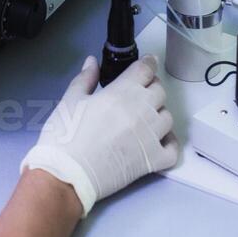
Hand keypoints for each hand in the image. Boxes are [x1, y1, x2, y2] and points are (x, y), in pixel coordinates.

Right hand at [21, 55, 178, 215]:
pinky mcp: (153, 160)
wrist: (66, 174)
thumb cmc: (64, 136)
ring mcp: (150, 137)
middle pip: (159, 91)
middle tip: (138, 92)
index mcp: (121, 92)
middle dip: (151, 87)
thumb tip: (92, 62)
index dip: (148, 63)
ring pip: (168, 117)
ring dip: (158, 113)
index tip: (147, 63)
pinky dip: (168, 142)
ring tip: (144, 117)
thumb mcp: (70, 100)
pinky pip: (173, 148)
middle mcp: (141, 111)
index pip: (146, 70)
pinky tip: (157, 140)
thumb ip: (85, 78)